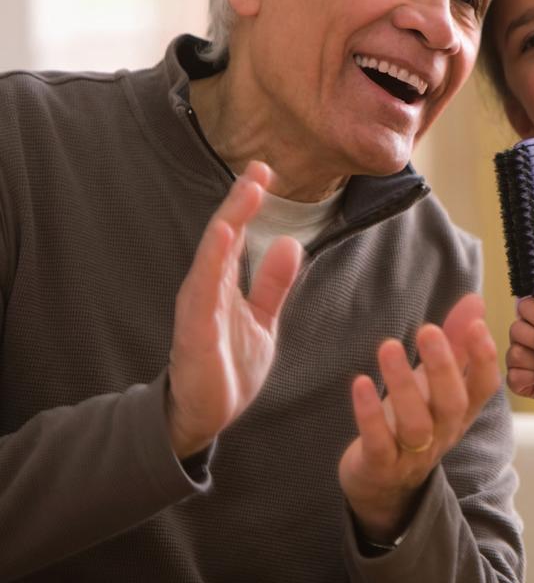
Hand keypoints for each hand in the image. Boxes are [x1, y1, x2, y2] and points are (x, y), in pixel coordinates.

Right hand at [166, 161, 302, 457]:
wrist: (207, 413)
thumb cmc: (229, 363)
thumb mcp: (261, 318)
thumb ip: (272, 283)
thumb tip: (287, 243)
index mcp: (222, 284)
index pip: (236, 234)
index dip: (248, 202)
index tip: (264, 170)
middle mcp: (207, 290)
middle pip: (222, 238)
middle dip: (239, 203)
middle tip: (257, 170)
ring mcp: (199, 311)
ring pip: (211, 261)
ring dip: (226, 228)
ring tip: (242, 197)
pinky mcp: (196, 334)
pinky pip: (204, 296)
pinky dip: (212, 267)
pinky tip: (222, 242)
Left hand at [337, 293, 499, 542]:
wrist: (382, 483)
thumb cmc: (415, 419)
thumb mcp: (436, 382)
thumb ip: (455, 342)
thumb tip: (474, 301)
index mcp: (460, 411)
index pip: (484, 388)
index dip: (484, 359)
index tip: (477, 325)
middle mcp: (443, 433)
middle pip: (452, 404)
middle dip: (443, 366)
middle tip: (428, 329)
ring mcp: (413, 454)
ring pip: (416, 424)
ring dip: (403, 385)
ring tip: (389, 347)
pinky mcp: (381, 466)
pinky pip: (378, 442)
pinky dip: (369, 414)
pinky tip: (360, 382)